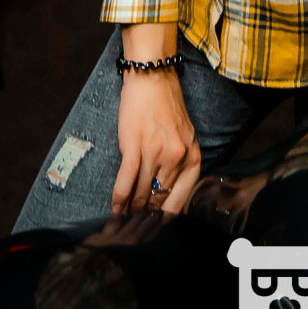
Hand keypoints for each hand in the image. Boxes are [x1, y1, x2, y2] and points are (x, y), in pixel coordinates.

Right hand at [112, 68, 201, 216]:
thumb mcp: (184, 137)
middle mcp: (176, 158)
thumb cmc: (167, 107)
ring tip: (123, 221)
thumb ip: (181, 164)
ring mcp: (156, 153)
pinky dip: (119, 197)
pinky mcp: (135, 147)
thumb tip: (167, 194)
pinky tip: (115, 208)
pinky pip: (126, 180)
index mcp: (192, 157)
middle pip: (159, 199)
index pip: (181, 198)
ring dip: (130, 209)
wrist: (153, 79)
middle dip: (146, 216)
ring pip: (141, 193)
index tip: (156, 229)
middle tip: (136, 229)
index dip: (166, 218)